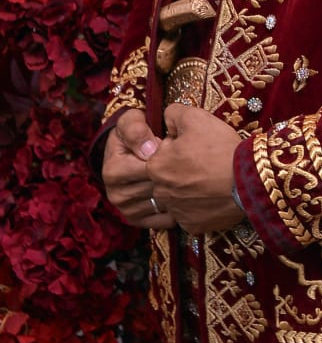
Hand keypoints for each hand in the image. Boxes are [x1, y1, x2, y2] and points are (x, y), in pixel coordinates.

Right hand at [102, 108, 173, 229]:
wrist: (128, 150)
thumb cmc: (133, 133)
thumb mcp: (131, 121)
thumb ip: (137, 128)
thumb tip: (149, 150)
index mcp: (113, 170)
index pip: (150, 168)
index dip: (168, 157)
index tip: (175, 148)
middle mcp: (115, 194)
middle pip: (158, 188)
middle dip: (175, 175)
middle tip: (186, 163)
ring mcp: (126, 210)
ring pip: (163, 204)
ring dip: (179, 192)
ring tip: (185, 176)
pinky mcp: (137, 221)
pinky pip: (165, 220)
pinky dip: (178, 208)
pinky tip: (183, 194)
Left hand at [146, 104, 244, 233]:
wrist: (247, 179)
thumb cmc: (219, 147)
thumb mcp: (195, 117)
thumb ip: (173, 113)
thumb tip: (167, 119)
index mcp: (155, 166)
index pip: (159, 153)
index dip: (178, 146)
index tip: (195, 145)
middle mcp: (160, 192)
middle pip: (167, 176)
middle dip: (181, 168)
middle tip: (204, 160)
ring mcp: (176, 212)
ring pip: (178, 196)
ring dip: (190, 188)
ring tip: (211, 177)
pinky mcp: (192, 225)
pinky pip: (192, 213)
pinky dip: (201, 205)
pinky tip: (214, 194)